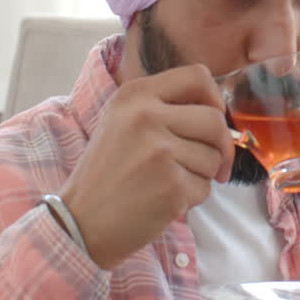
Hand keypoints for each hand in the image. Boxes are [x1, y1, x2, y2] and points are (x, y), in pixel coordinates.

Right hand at [58, 64, 234, 269]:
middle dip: (220, 145)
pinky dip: (192, 198)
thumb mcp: (123, 121)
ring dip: (202, 174)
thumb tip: (218, 108)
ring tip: (167, 181)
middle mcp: (146, 117)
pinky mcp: (171, 186)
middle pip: (214, 120)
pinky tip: (163, 200)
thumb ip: (165, 106)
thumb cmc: (107, 173)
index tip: (213, 118)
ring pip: (214, 156)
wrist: (80, 222)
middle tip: (210, 163)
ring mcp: (159, 152)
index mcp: (134, 95)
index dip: (215, 98)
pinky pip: (205, 187)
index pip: (198, 76)